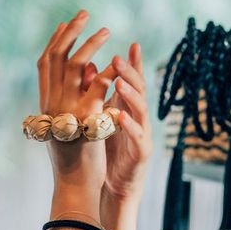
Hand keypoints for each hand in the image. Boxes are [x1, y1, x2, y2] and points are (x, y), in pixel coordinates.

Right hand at [37, 10, 112, 193]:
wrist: (75, 186)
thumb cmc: (75, 161)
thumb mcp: (67, 127)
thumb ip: (68, 103)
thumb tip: (77, 79)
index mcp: (46, 105)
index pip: (45, 64)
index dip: (55, 41)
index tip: (66, 23)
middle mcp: (51, 105)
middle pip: (55, 58)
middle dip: (71, 33)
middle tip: (85, 14)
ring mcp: (66, 111)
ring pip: (75, 65)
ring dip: (91, 44)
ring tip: (107, 31)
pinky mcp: (84, 120)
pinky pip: (98, 87)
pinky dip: (109, 71)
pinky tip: (120, 62)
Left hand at [80, 44, 152, 203]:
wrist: (115, 185)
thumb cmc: (109, 148)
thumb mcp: (101, 117)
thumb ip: (98, 93)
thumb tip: (89, 66)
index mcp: (127, 108)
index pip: (131, 81)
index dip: (133, 64)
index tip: (132, 44)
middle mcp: (138, 117)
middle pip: (137, 90)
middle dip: (129, 73)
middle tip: (118, 57)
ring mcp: (141, 134)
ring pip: (140, 111)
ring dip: (130, 95)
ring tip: (120, 82)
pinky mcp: (141, 152)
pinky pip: (137, 137)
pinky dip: (129, 126)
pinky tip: (121, 117)